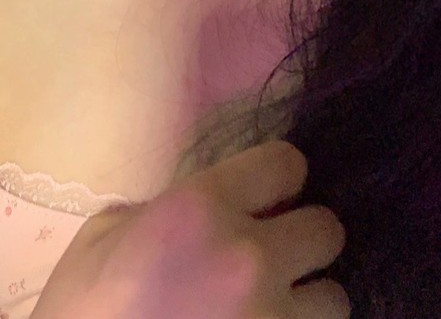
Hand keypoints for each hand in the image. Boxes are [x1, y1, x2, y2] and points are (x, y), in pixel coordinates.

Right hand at [31, 141, 348, 318]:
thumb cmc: (79, 315)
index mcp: (200, 209)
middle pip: (327, 229)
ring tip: (269, 311)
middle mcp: (248, 257)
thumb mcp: (104, 239)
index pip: (286, 164)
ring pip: (334, 297)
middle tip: (273, 260)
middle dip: (301, 242)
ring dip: (306, 303)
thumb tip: (209, 205)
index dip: (278, 180)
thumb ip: (166, 208)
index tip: (267, 198)